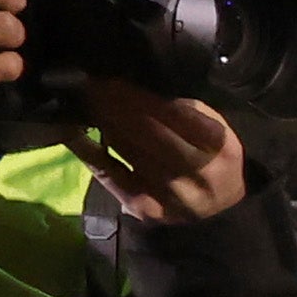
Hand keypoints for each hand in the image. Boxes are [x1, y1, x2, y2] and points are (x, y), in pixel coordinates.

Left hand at [76, 82, 250, 223]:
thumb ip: (191, 111)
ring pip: (128, 149)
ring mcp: (170, 194)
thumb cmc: (217, 164)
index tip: (117, 79)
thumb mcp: (219, 134)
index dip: (143, 96)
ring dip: (105, 121)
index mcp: (220, 148)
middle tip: (94, 85)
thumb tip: (145, 89)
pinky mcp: (146, 208)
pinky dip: (90, 152)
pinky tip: (74, 133)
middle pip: (149, 131)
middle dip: (118, 105)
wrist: (223, 217)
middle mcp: (198, 173)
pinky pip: (112, 175)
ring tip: (88, 101)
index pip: (177, 115)